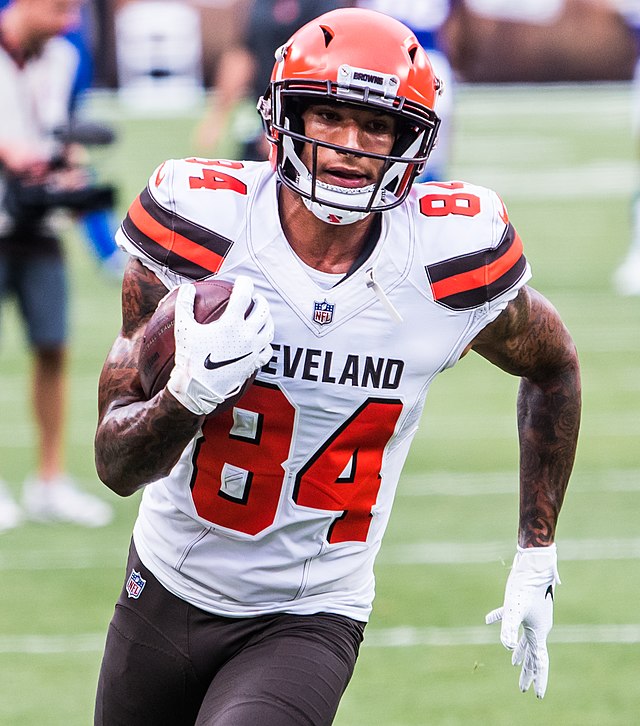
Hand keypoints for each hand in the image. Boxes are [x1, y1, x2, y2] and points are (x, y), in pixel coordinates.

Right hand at [167, 276, 273, 415]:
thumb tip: (187, 287)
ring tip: (260, 315)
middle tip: (254, 298)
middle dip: (259, 300)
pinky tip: (260, 341)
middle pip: (262, 310)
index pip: (244, 295)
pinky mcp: (254, 364)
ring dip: (266, 318)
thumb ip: (185, 304)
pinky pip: (267, 350)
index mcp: (231, 323)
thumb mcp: (183, 328)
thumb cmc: (189, 358)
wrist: (197, 389)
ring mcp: (253, 350)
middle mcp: (247, 335)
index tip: (242, 281)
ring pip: (269, 329)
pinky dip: (266, 342)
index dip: (245, 283)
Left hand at [485, 544, 559, 698]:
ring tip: (513, 663)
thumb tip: (506, 647)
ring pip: (525, 640)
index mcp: (538, 632)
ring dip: (520, 652)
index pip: (540, 662)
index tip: (538, 696)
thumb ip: (509, 628)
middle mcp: (538, 627)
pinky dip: (501, 621)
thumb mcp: (514, 608)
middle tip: (523, 689)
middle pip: (533, 655)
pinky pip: (512, 618)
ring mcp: (532, 616)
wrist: (535, 564)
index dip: (539, 680)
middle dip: (528, 672)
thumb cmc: (525, 586)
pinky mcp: (523, 605)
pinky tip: (488, 619)